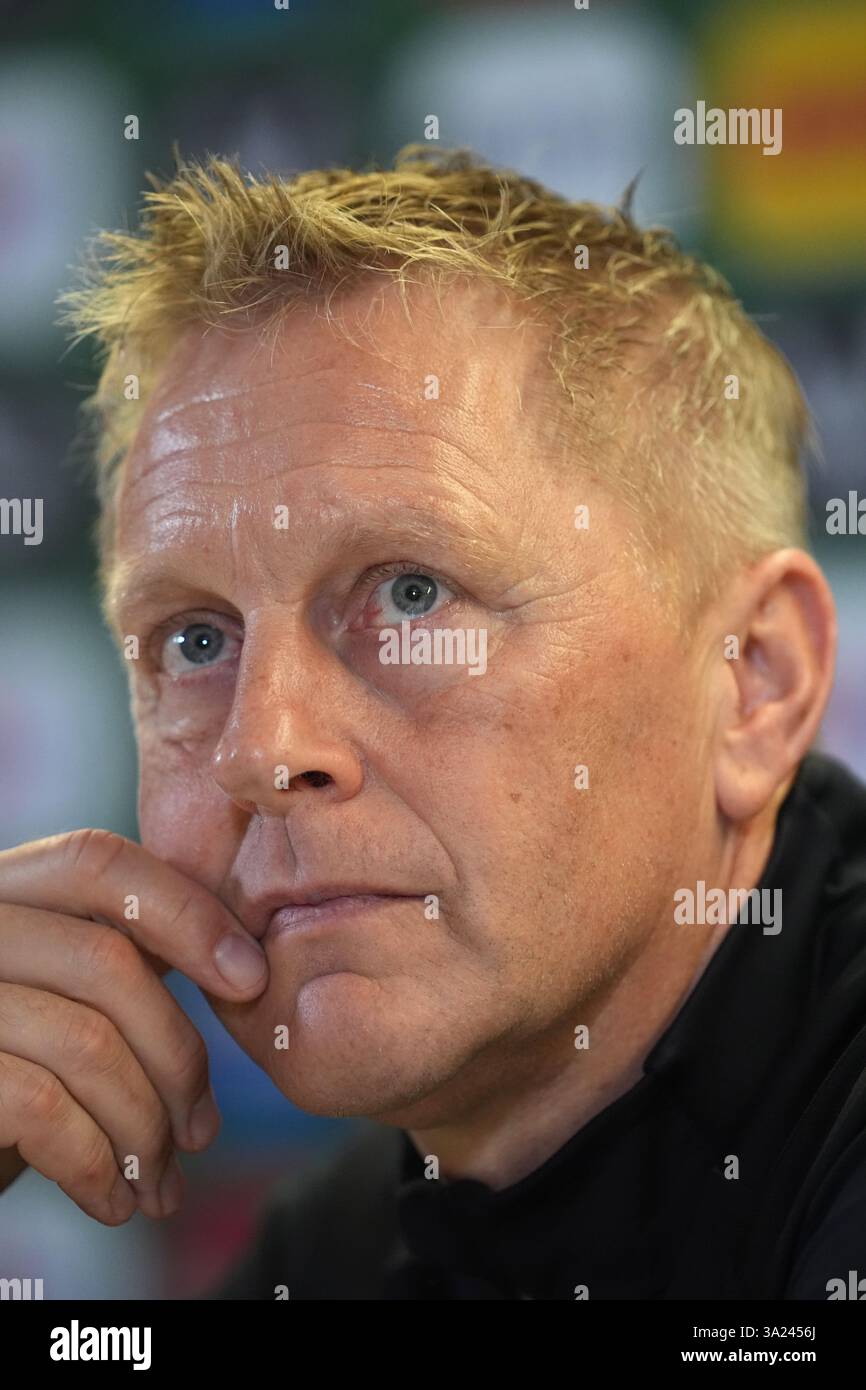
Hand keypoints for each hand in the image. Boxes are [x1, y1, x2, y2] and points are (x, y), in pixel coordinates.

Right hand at [0, 829, 267, 1223]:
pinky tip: (112, 1202)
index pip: (97, 862)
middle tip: (202, 1132)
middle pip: (107, 962)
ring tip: (159, 1185)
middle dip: (177, 1057)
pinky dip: (95, 1166)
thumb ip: (118, 959)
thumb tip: (240, 959)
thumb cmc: (6, 1080)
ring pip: (86, 1042)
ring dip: (144, 1129)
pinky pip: (41, 1107)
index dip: (186, 912)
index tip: (252, 979)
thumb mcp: (56, 1001)